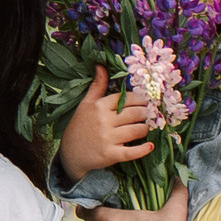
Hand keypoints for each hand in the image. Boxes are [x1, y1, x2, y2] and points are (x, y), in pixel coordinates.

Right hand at [60, 65, 156, 182]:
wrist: (70, 153)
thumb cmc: (80, 125)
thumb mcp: (86, 103)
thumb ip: (97, 86)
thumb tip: (101, 65)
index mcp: (99, 106)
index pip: (126, 98)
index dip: (140, 99)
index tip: (146, 101)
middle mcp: (104, 121)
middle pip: (135, 113)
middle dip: (146, 113)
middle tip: (150, 114)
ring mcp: (107, 138)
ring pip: (136, 130)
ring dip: (145, 128)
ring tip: (146, 127)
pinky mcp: (110, 155)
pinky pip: (131, 152)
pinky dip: (143, 150)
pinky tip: (150, 146)